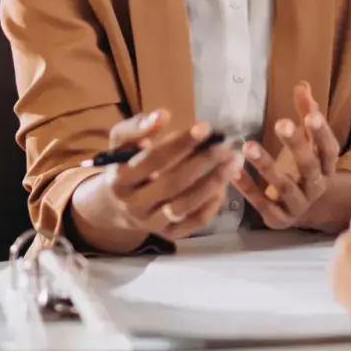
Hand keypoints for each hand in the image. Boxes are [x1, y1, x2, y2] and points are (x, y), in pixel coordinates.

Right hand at [93, 110, 242, 241]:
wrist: (116, 205)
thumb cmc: (125, 165)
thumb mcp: (121, 143)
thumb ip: (137, 127)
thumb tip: (162, 115)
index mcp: (119, 180)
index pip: (152, 160)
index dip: (179, 143)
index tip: (205, 127)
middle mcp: (133, 206)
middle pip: (172, 184)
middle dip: (203, 162)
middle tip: (226, 145)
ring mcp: (151, 223)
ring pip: (186, 205)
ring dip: (214, 182)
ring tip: (234, 161)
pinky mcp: (169, 234)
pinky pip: (196, 221)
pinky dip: (213, 202)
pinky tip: (226, 182)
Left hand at [233, 82, 345, 229]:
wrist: (300, 210)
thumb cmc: (301, 168)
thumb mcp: (308, 142)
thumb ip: (306, 114)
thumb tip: (302, 85)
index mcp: (326, 167)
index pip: (329, 149)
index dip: (322, 133)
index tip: (311, 115)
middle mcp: (316, 187)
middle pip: (309, 167)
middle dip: (296, 145)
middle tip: (281, 123)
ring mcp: (298, 205)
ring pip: (284, 187)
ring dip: (266, 166)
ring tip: (248, 146)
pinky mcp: (278, 218)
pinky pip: (262, 203)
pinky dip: (248, 188)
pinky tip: (233, 171)